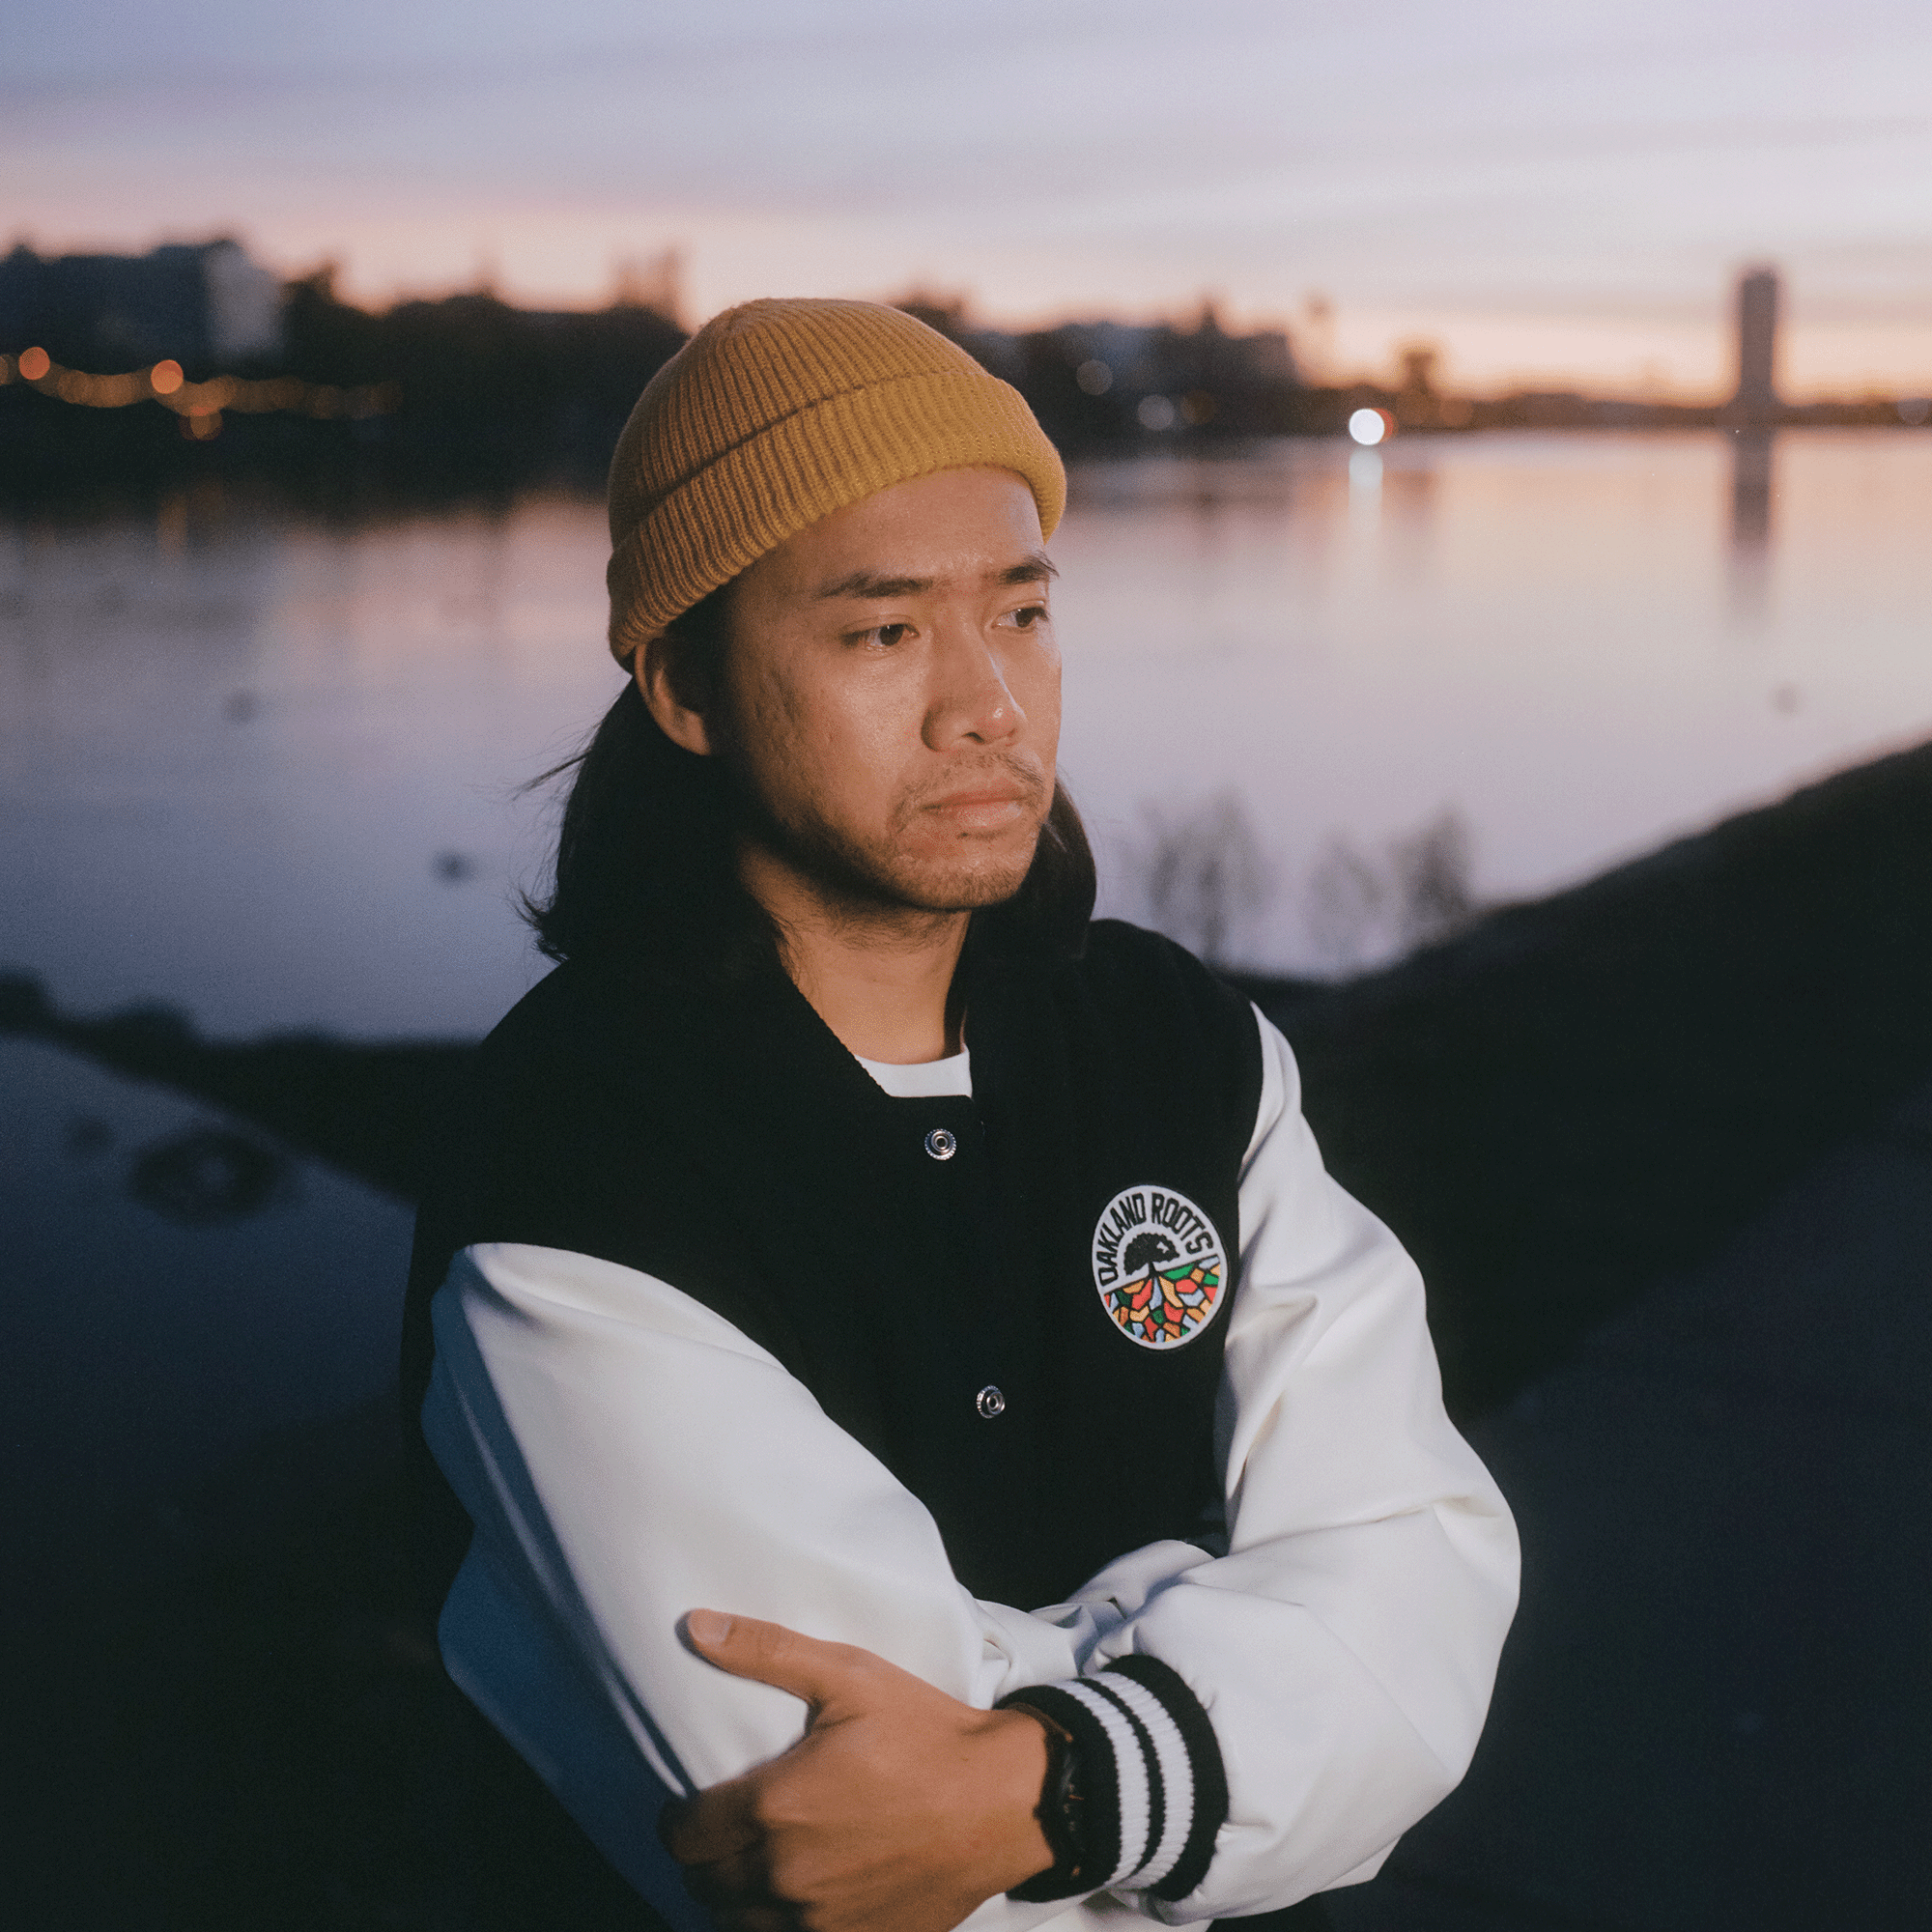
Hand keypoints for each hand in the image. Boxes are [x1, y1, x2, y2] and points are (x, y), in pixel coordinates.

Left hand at [662, 1609, 1055, 1931]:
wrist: (1003, 1800)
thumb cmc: (924, 1733)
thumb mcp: (848, 1675)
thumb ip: (766, 1651)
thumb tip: (697, 1627)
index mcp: (775, 1809)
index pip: (683, 1833)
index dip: (680, 1818)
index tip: (697, 1804)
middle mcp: (785, 1875)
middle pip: (702, 1885)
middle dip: (705, 1857)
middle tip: (727, 1830)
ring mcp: (819, 1921)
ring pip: (737, 1926)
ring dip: (735, 1898)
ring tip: (756, 1865)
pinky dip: (779, 1925)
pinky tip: (800, 1895)